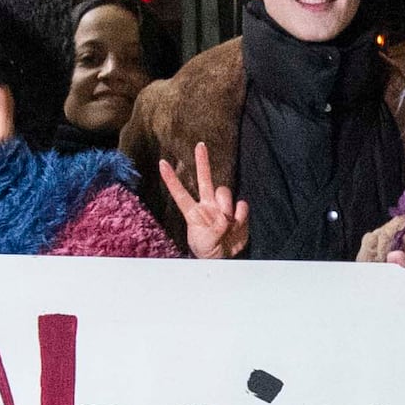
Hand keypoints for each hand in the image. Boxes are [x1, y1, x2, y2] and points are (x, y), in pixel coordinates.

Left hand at [156, 143, 251, 260]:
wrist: (225, 259)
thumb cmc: (209, 250)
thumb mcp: (205, 243)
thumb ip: (215, 228)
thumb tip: (227, 217)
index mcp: (194, 213)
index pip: (180, 193)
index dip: (172, 179)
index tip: (162, 163)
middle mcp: (208, 206)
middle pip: (204, 180)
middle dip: (202, 161)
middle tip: (200, 145)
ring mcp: (223, 208)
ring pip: (225, 192)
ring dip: (227, 206)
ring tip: (227, 224)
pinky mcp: (238, 213)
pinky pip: (242, 205)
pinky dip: (241, 215)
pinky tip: (237, 224)